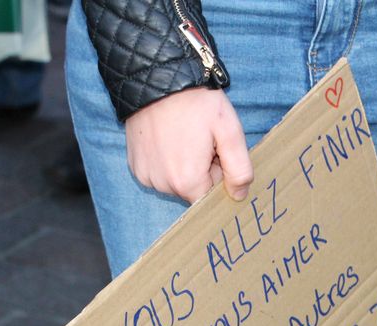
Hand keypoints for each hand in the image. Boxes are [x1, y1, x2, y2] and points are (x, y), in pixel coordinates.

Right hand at [125, 87, 252, 203]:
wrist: (157, 79)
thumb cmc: (196, 102)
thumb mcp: (228, 130)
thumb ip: (239, 168)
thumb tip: (239, 195)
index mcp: (187, 181)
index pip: (211, 194)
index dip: (218, 172)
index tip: (214, 148)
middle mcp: (163, 185)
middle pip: (192, 190)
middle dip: (201, 169)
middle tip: (200, 138)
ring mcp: (146, 176)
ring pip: (175, 182)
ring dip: (183, 165)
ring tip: (183, 135)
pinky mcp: (136, 167)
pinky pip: (159, 174)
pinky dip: (166, 161)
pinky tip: (167, 138)